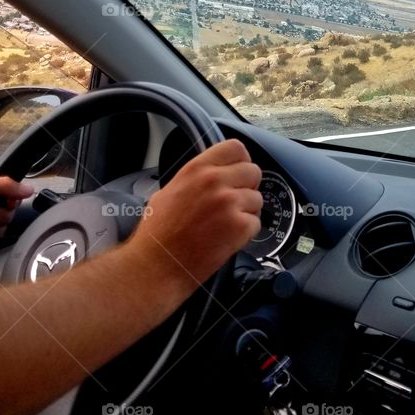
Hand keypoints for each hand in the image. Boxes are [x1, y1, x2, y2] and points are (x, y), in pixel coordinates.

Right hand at [132, 139, 261, 284]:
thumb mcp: (170, 191)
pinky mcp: (239, 226)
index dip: (240, 161)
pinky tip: (227, 238)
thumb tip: (212, 174)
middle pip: (253, 171)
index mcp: (197, 169)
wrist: (157, 266)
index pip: (235, 148)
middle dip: (247, 187)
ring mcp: (229, 203)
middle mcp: (215, 181)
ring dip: (247, 212)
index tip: (237, 172)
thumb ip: (196, 178)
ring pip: (257, 199)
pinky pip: (256, 223)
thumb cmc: (159, 234)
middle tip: (233, 202)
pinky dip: (246, 233)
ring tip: (225, 224)